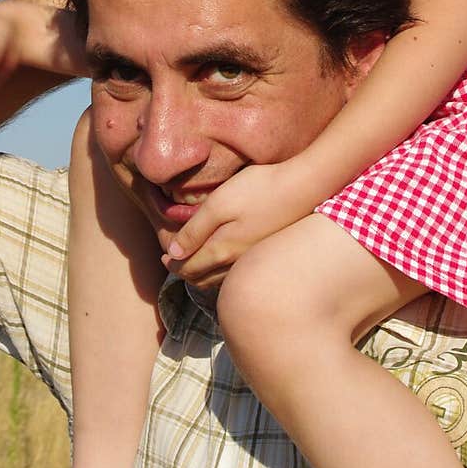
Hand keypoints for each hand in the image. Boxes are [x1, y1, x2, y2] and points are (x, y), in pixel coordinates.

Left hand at [160, 159, 319, 292]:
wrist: (303, 188)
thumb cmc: (258, 190)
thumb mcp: (219, 204)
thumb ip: (194, 230)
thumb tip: (173, 254)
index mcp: (221, 250)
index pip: (188, 267)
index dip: (173, 264)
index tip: (163, 258)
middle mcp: (236, 262)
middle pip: (203, 278)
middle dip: (185, 272)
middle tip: (175, 263)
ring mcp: (252, 259)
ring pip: (220, 279)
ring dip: (203, 275)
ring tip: (195, 265)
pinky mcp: (265, 252)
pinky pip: (236, 273)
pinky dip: (222, 273)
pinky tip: (224, 262)